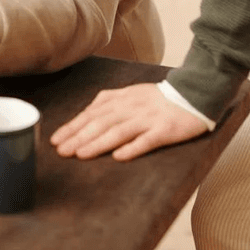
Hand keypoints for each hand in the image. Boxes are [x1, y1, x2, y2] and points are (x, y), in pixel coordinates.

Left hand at [50, 83, 207, 160]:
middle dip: (79, 137)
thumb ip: (108, 102)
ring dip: (98, 143)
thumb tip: (85, 113)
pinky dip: (132, 148)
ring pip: (119, 132)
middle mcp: (131, 107)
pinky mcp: (165, 130)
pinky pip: (147, 140)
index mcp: (121, 99)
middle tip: (61, 151)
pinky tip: (119, 156)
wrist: (193, 93)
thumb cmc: (158, 98)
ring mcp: (148, 119)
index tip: (56, 140)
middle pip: (101, 123)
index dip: (72, 127)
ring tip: (81, 154)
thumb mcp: (130, 93)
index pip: (91, 114)